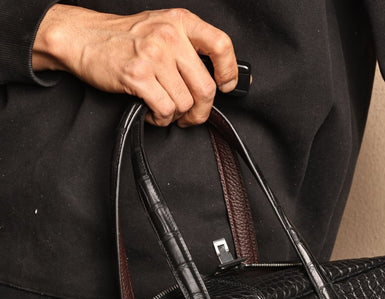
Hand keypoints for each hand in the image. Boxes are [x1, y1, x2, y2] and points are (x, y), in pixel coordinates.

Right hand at [32, 5, 237, 126]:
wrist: (83, 37)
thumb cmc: (123, 38)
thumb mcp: (161, 29)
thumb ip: (187, 48)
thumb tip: (217, 77)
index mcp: (180, 22)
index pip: (221, 45)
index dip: (229, 71)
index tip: (226, 86)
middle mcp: (169, 36)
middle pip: (205, 87)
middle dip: (202, 110)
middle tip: (192, 115)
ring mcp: (153, 55)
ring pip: (185, 103)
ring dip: (176, 115)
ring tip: (163, 108)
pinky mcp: (138, 76)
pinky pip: (165, 110)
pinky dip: (161, 119)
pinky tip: (151, 111)